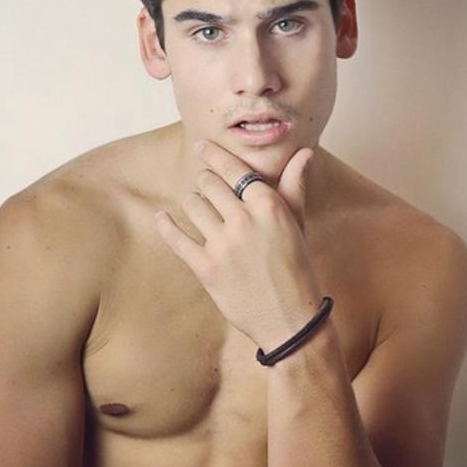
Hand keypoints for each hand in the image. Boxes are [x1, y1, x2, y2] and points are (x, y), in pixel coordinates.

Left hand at [154, 140, 322, 347]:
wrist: (290, 319)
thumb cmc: (296, 268)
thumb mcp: (298, 225)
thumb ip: (294, 186)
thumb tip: (305, 153)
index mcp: (269, 206)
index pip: (234, 169)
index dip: (214, 155)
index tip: (201, 146)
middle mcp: (243, 220)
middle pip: (209, 184)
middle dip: (205, 181)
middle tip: (205, 183)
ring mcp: (222, 244)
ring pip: (192, 205)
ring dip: (191, 201)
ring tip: (196, 205)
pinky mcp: (206, 268)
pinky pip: (177, 238)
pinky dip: (166, 225)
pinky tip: (161, 217)